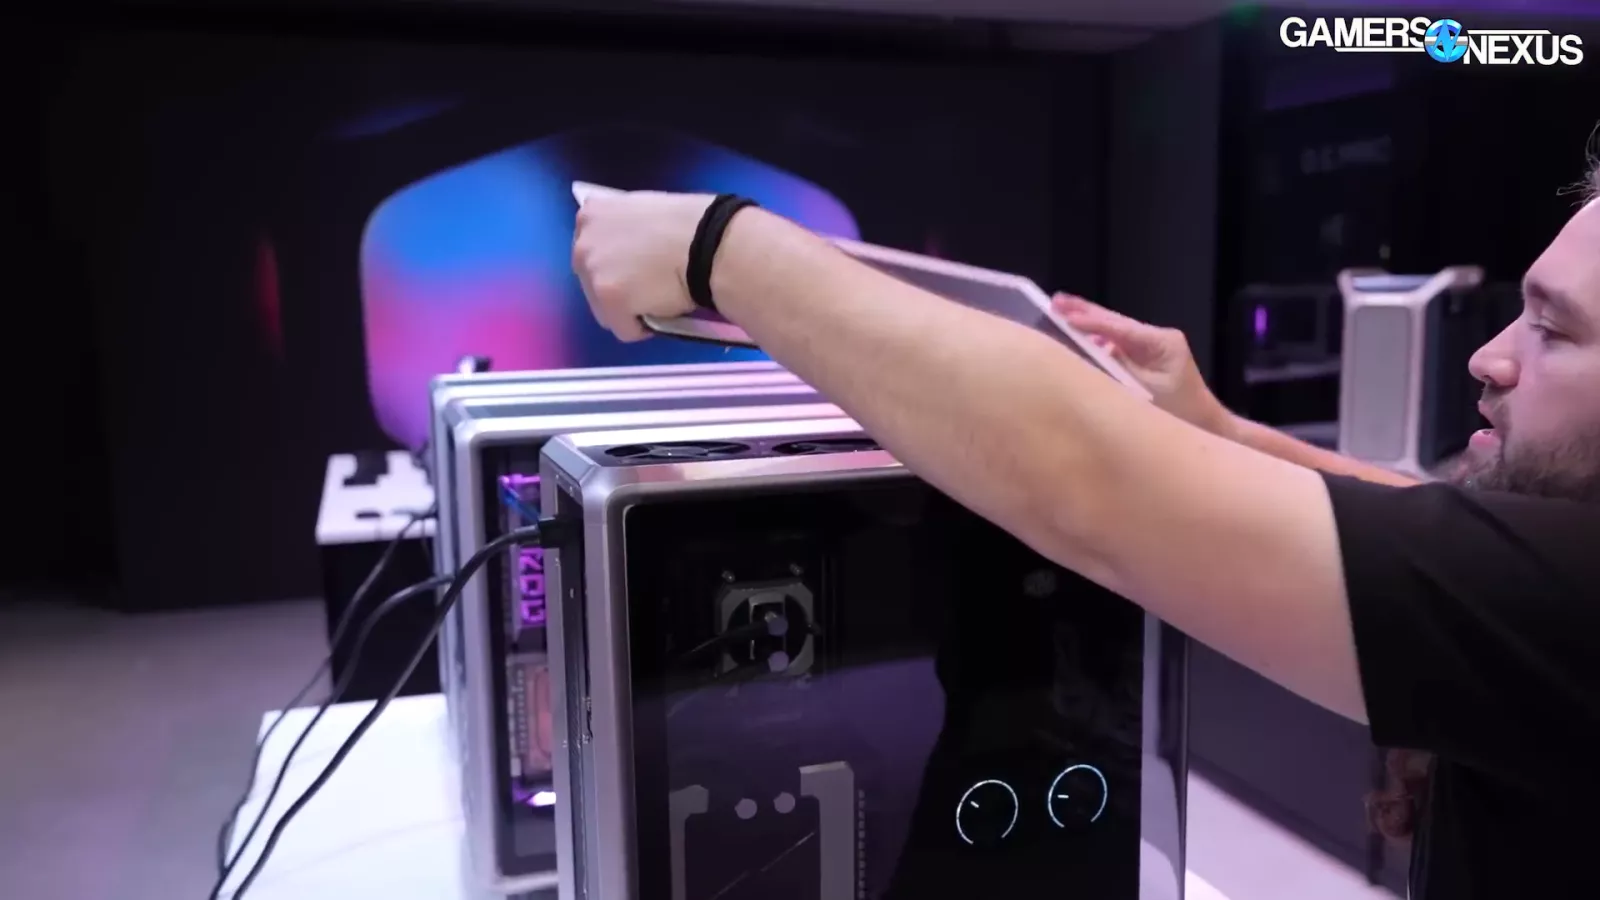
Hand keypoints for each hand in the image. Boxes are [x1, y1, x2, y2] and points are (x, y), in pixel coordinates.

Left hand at [570, 191, 713, 341]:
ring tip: (659, 298)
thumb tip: (631, 250)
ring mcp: (593, 272)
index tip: (640, 266)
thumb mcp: (646, 210)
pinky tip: (664, 309)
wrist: (709, 243)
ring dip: (629, 309)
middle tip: (650, 285)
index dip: (618, 262)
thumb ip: (627, 229)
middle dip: (618, 287)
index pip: (593, 250)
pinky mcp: (609, 300)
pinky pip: (624, 329)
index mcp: (592, 214)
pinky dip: (643, 327)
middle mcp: (582, 243)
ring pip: (605, 309)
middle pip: (592, 281)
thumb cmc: (691, 223)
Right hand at [1053, 294, 1234, 436]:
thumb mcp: (1146, 392)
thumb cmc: (1180, 412)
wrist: (1204, 424)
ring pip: (1114, 329)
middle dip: (1085, 311)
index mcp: (1164, 342)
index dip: (1092, 323)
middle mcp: (1158, 337)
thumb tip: (1093, 350)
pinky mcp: (1144, 355)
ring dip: (1088, 321)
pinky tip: (1075, 330)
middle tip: (1056, 301)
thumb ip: (1119, 369)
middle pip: (1116, 321)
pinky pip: (1116, 343)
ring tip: (1060, 310)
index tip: (1065, 316)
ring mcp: (1151, 345)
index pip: (1121, 328)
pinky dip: (1095, 336)